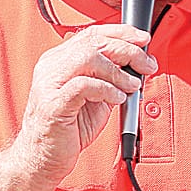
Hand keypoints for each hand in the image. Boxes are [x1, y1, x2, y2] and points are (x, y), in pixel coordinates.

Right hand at [12, 23, 155, 184]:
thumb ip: (113, 77)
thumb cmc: (70, 127)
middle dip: (128, 51)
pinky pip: (84, 85)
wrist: (43, 158)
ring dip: (118, 71)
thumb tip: (140, 64)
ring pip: (88, 58)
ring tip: (132, 86)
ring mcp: (49, 84)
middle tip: (147, 65)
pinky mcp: (53, 104)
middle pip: (94, 43)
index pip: (92, 34)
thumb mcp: (97, 95)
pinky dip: (107, 89)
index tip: (143, 39)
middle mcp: (52, 66)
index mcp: (60, 60)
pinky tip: (117, 99)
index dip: (121, 32)